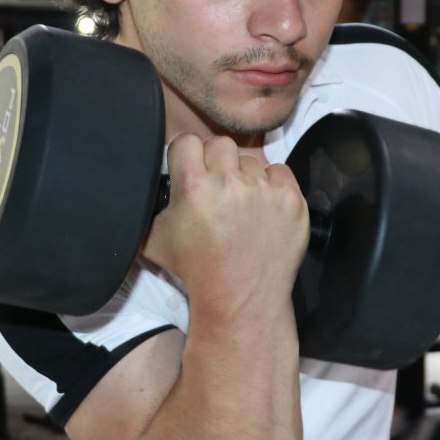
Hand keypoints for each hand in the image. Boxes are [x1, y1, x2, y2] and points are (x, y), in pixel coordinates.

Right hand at [141, 134, 309, 309]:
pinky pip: (280, 173)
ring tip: (241, 205)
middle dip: (216, 162)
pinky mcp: (291, 200)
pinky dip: (272, 186)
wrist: (240, 298)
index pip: (187, 141)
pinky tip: (262, 209)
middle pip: (221, 144)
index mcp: (193, 186)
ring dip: (244, 177)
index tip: (190, 168)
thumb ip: (149, 204)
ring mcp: (264, 191)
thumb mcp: (153, 238)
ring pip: (251, 160)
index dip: (186, 154)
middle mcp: (229, 183)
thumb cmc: (196, 269)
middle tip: (216, 187)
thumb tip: (148, 182)